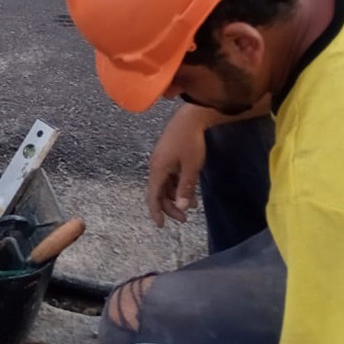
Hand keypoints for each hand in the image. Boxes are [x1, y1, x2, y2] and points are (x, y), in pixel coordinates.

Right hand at [146, 104, 209, 226]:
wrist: (191, 118)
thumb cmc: (191, 142)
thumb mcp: (191, 167)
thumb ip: (185, 188)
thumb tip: (182, 207)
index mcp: (158, 169)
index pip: (152, 196)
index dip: (156, 212)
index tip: (161, 225)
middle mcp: (156, 166)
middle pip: (158, 192)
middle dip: (169, 207)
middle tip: (184, 219)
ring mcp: (161, 161)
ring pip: (164, 185)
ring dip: (175, 197)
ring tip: (190, 207)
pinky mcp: (167, 157)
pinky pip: (169, 177)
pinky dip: (177, 187)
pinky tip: (189, 192)